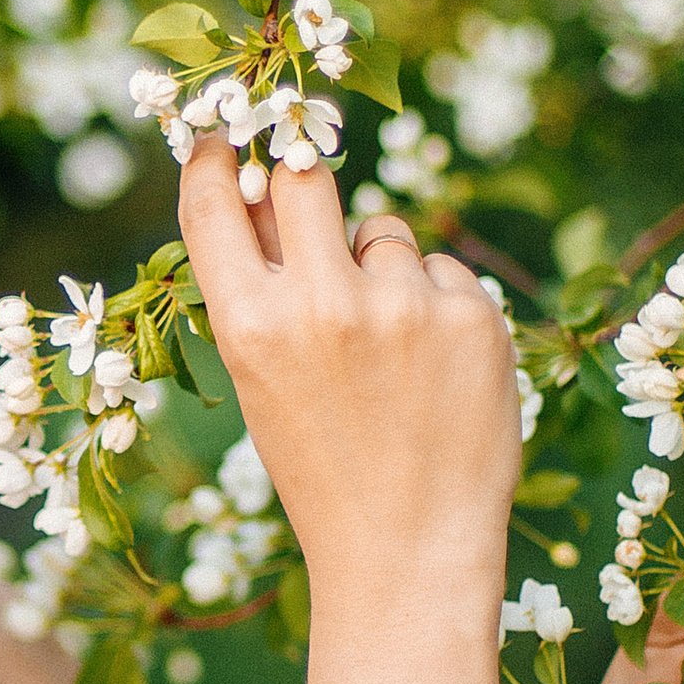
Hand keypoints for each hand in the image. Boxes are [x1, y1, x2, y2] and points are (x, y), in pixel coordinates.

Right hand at [176, 140, 521, 598]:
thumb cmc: (324, 467)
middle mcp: (321, 305)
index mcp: (249, 327)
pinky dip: (435, 305)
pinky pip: (440, 270)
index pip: (214, 199)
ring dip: (381, 268)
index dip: (217, 152)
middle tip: (312, 199)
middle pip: (302, 175)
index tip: (227, 131)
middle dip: (303, 180)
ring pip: (383, 231)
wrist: (408, 552)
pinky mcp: (469, 314)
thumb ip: (261, 288)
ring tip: (388, 351)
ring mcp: (402, 305)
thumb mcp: (262, 381)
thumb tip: (257, 183)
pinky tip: (433, 369)